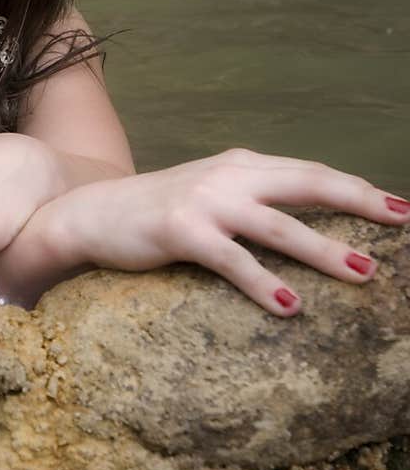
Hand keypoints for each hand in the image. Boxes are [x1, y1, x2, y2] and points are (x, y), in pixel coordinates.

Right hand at [35, 148, 409, 316]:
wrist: (91, 213)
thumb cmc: (156, 212)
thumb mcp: (211, 194)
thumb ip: (254, 199)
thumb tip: (309, 226)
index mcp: (242, 165)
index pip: (312, 172)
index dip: (358, 188)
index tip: (401, 208)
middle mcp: (229, 175)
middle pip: (309, 184)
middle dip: (361, 202)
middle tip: (405, 221)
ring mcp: (205, 202)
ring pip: (279, 226)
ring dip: (325, 250)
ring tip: (364, 272)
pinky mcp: (181, 231)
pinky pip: (233, 260)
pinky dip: (265, 282)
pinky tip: (290, 305)